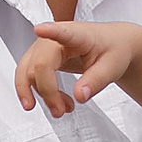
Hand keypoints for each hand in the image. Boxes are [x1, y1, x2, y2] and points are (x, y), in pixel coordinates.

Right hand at [15, 20, 141, 115]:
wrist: (113, 45)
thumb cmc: (112, 49)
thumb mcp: (112, 67)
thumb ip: (96, 81)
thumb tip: (80, 96)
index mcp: (77, 35)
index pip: (63, 32)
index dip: (50, 32)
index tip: (40, 30)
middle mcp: (55, 39)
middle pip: (40, 64)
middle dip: (47, 91)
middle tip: (61, 111)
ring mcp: (44, 48)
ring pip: (28, 72)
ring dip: (40, 94)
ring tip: (59, 110)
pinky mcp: (39, 58)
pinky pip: (28, 76)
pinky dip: (36, 92)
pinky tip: (52, 102)